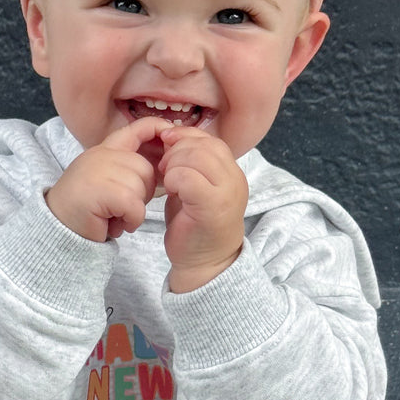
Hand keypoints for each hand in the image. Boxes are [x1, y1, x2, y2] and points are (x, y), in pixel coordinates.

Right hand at [45, 117, 171, 241]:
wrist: (57, 226)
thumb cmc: (86, 207)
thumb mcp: (107, 179)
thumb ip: (127, 168)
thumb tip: (164, 164)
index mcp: (104, 150)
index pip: (136, 129)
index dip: (157, 128)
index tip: (171, 134)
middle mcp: (102, 155)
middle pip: (146, 168)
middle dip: (143, 193)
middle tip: (123, 207)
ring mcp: (100, 170)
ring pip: (142, 188)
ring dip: (135, 210)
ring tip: (115, 216)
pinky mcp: (103, 191)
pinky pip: (135, 206)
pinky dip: (131, 220)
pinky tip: (116, 224)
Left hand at [158, 126, 247, 291]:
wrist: (204, 264)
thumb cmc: (195, 226)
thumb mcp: (195, 188)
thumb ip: (190, 163)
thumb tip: (171, 136)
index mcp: (232, 173)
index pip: (210, 140)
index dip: (185, 137)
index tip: (167, 145)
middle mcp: (235, 180)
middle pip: (204, 145)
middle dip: (177, 151)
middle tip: (165, 169)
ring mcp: (227, 194)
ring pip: (197, 158)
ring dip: (174, 165)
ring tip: (168, 182)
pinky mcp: (213, 207)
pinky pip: (189, 178)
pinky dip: (174, 179)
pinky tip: (170, 192)